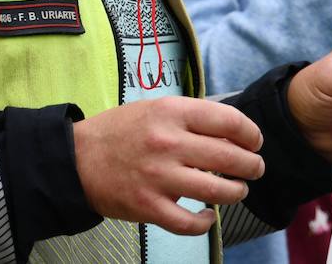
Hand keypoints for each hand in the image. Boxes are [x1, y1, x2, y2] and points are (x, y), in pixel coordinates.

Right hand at [72, 96, 264, 234]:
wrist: (76, 159)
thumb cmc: (118, 131)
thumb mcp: (153, 109)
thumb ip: (189, 118)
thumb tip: (231, 133)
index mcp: (170, 113)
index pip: (228, 121)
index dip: (250, 134)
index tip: (255, 142)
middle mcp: (167, 143)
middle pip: (230, 158)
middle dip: (252, 166)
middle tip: (254, 169)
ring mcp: (159, 177)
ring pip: (218, 191)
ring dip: (236, 192)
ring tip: (237, 190)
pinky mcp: (149, 206)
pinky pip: (190, 222)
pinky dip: (206, 221)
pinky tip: (207, 215)